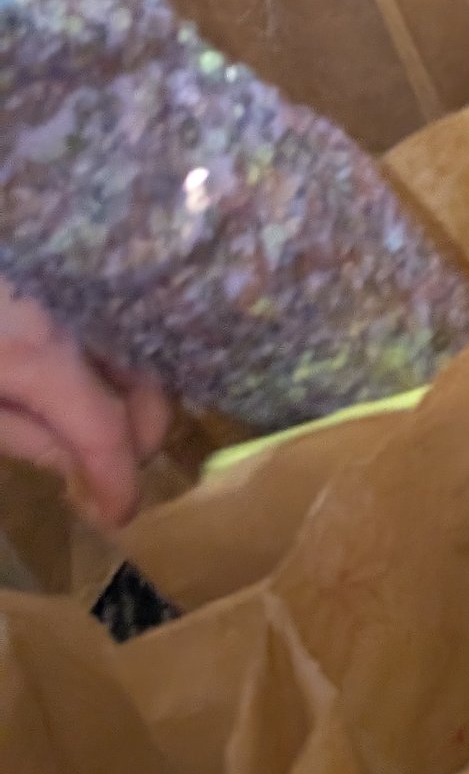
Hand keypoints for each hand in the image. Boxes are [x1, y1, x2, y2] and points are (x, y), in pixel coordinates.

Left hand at [0, 279, 171, 527]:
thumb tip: (77, 469)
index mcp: (39, 350)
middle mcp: (74, 304)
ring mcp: (77, 273)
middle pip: (142, 371)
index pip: (105, 429)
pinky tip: (92, 373)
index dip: (120, 479)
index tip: (121, 515)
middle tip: (117, 467)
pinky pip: (111, 307)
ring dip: (132, 384)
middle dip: (142, 428)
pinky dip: (113, 347)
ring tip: (105, 423)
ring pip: (135, 334)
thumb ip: (21, 435)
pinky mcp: (69, 258)